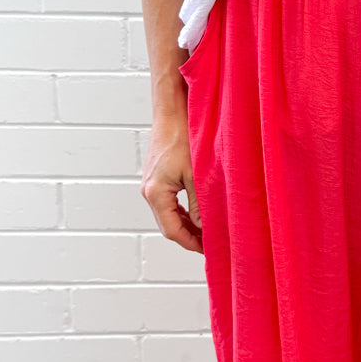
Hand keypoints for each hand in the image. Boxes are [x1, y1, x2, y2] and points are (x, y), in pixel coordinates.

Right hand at [140, 105, 202, 252]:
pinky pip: (169, 202)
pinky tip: (198, 214)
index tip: (208, 250)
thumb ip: (201, 204)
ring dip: (187, 225)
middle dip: (190, 237)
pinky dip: (183, 212)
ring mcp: (151, 184)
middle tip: (211, 244)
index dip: (191, 243)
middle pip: (169, 225)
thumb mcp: (196, 175)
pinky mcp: (157, 177)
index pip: (173, 231)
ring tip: (208, 232)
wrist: (172, 112)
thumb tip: (206, 229)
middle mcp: (149, 191)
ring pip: (169, 215)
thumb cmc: (183, 137)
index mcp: (156, 193)